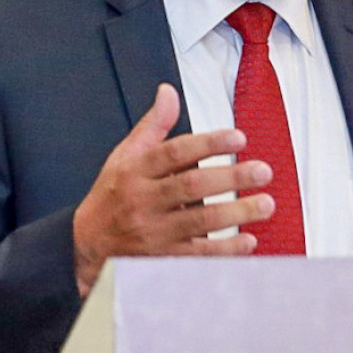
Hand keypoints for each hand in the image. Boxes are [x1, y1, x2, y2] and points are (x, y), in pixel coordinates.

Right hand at [72, 84, 273, 295]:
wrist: (86, 246)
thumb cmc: (112, 196)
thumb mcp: (125, 156)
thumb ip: (153, 126)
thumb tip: (169, 92)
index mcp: (136, 170)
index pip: (174, 151)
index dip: (209, 143)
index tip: (239, 138)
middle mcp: (144, 200)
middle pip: (192, 186)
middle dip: (231, 177)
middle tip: (263, 171)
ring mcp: (153, 232)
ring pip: (200, 221)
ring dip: (237, 213)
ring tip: (266, 204)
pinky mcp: (161, 260)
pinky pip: (198, 256)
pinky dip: (225, 250)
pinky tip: (248, 241)